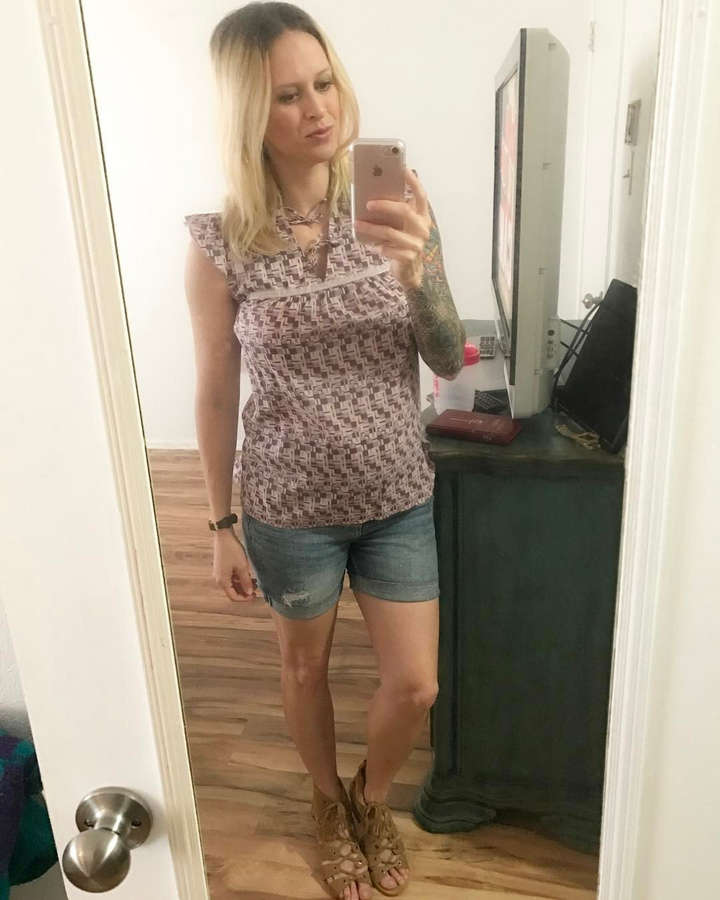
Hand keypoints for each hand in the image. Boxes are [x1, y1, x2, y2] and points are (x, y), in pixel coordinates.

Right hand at [213, 530, 257, 602]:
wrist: (224, 535)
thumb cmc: (232, 550)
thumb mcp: (242, 567)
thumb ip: (246, 581)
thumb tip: (249, 593)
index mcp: (222, 581)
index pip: (233, 597)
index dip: (244, 598)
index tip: (254, 596)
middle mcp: (219, 579)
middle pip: (232, 591)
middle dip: (244, 591)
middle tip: (256, 589)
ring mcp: (220, 573)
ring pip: (233, 584)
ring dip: (243, 584)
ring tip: (255, 582)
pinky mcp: (222, 567)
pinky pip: (231, 577)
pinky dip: (240, 578)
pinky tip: (249, 575)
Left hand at [354, 167, 430, 289]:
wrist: (409, 269)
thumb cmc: (402, 240)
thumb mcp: (401, 223)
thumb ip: (394, 209)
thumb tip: (372, 192)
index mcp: (423, 215)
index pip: (421, 194)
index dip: (413, 181)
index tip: (402, 168)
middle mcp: (423, 227)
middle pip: (404, 211)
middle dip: (384, 205)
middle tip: (367, 203)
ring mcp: (417, 243)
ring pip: (391, 232)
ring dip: (372, 228)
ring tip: (357, 223)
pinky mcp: (409, 257)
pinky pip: (389, 249)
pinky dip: (378, 246)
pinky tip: (371, 245)